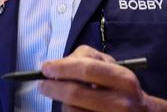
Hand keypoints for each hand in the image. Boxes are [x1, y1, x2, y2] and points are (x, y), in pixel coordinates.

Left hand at [39, 45, 166, 111]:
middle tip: (42, 84)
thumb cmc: (120, 86)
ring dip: (61, 102)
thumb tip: (57, 66)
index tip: (45, 68)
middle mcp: (120, 103)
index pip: (87, 70)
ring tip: (64, 96)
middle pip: (75, 93)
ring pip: (71, 110)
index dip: (62, 68)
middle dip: (52, 87)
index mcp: (124, 79)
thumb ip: (87, 59)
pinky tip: (73, 107)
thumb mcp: (112, 66)